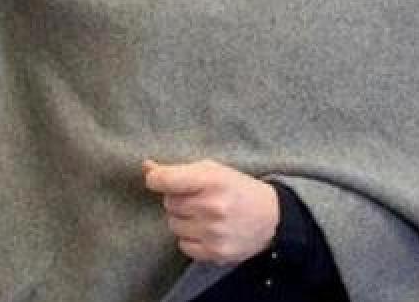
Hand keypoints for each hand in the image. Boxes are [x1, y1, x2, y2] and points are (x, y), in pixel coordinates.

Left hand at [143, 159, 278, 265]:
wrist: (272, 217)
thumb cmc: (237, 188)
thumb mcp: (212, 170)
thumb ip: (177, 169)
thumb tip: (146, 167)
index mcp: (210, 180)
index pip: (164, 180)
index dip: (156, 179)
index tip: (159, 180)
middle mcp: (211, 207)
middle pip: (168, 203)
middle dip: (177, 200)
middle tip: (197, 198)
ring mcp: (214, 232)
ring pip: (173, 225)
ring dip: (183, 220)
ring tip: (204, 215)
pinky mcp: (216, 252)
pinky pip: (183, 245)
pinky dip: (191, 239)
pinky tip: (207, 231)